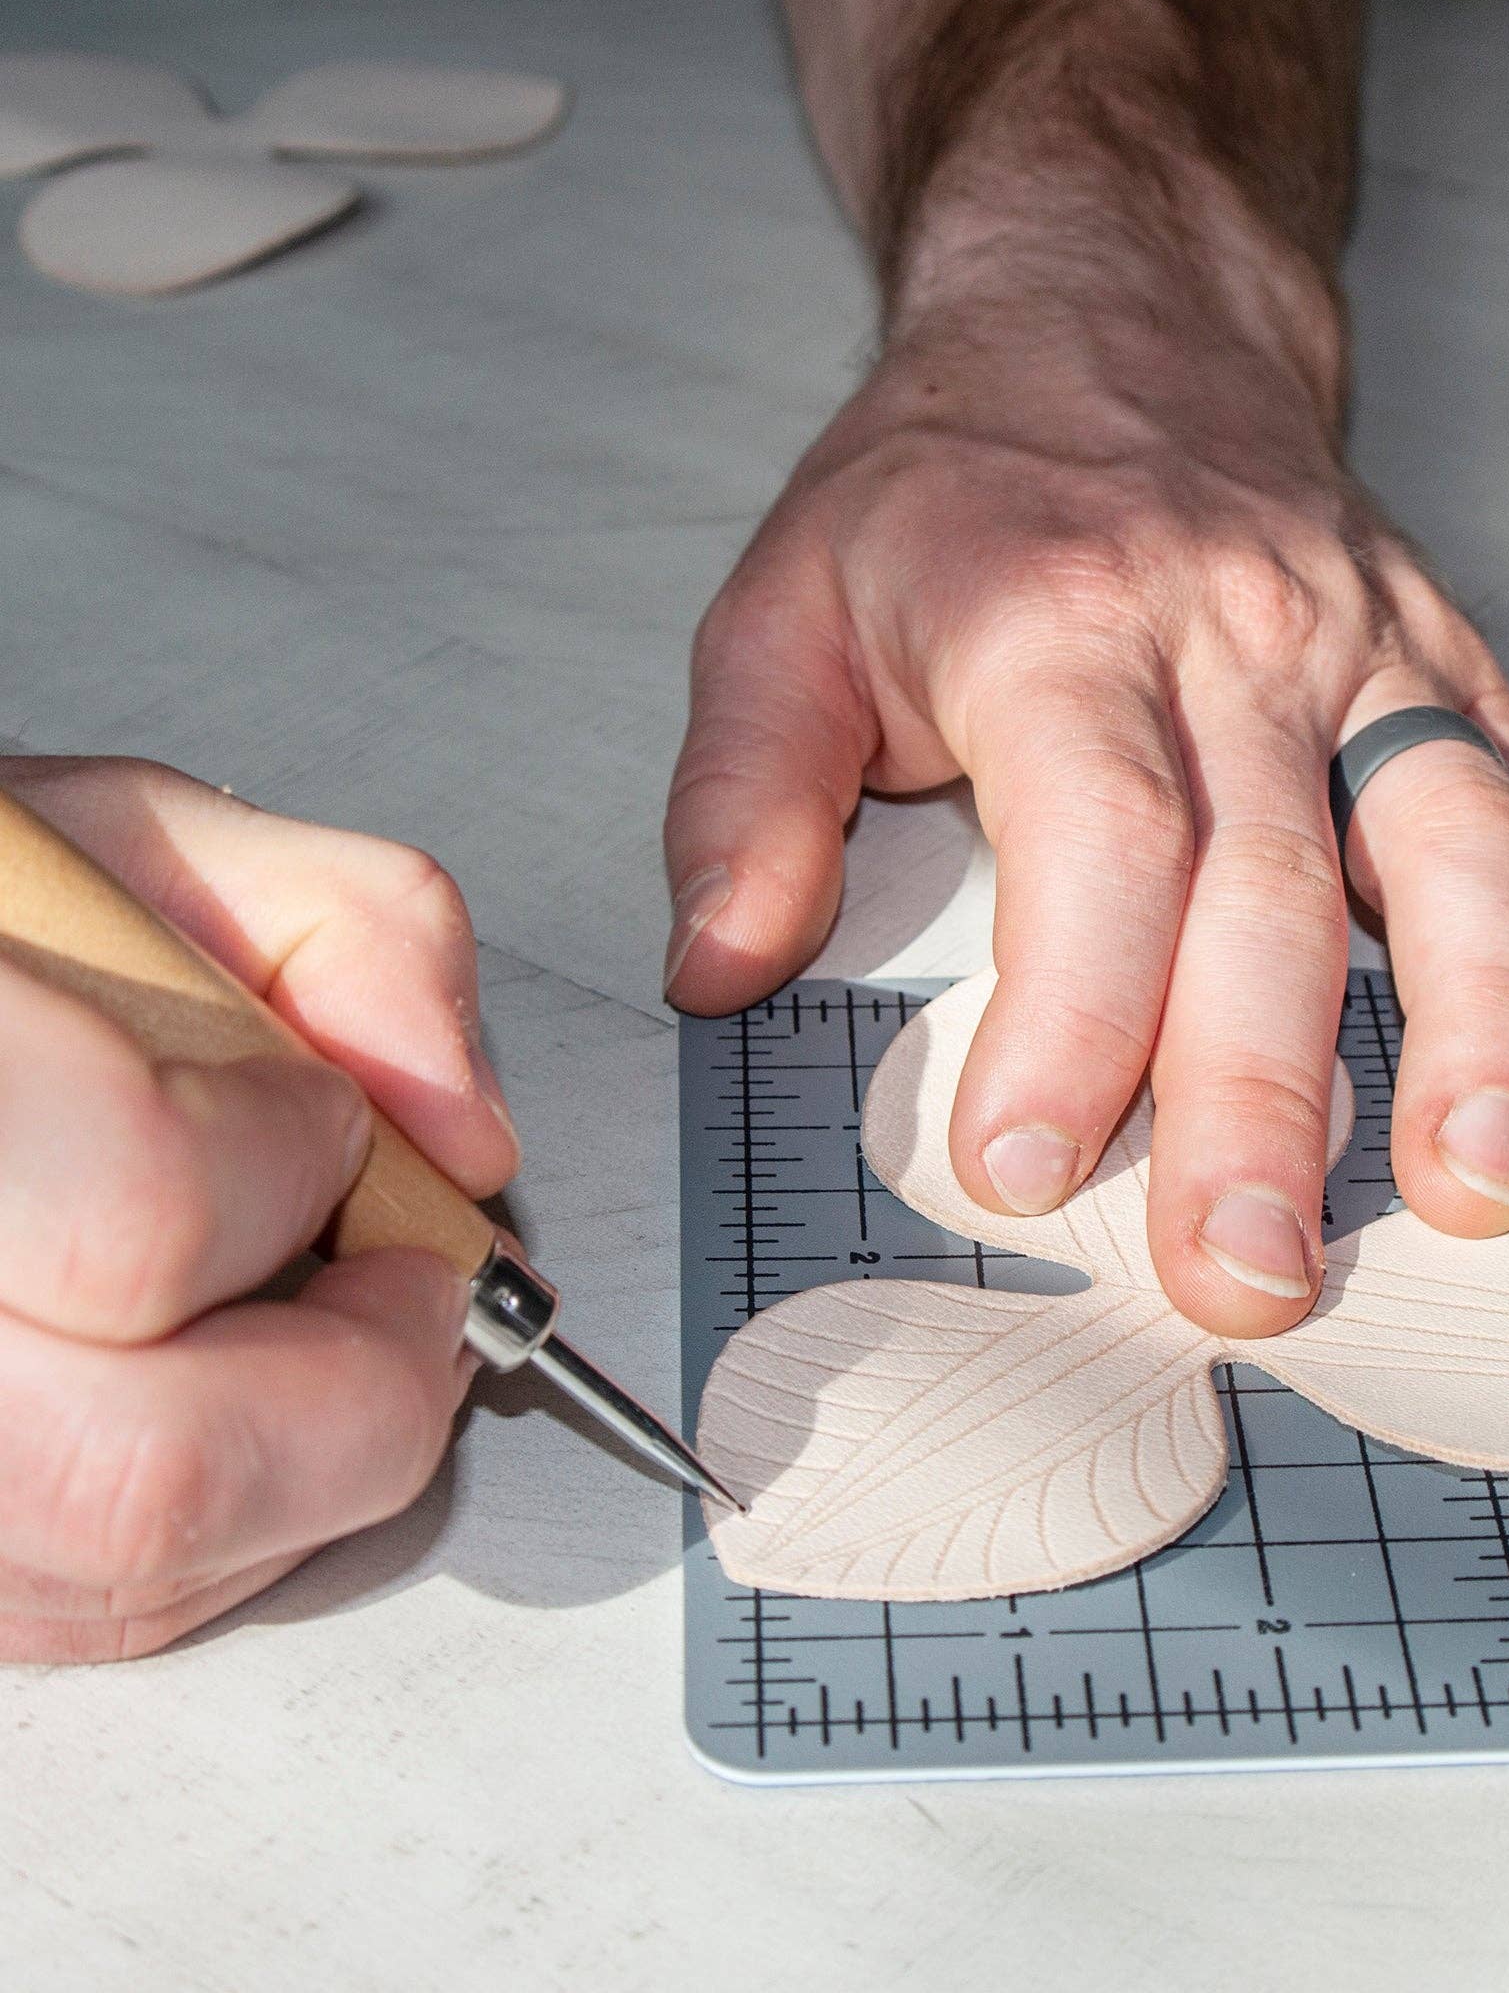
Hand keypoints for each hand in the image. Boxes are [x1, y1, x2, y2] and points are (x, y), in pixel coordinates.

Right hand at [0, 758, 517, 1660]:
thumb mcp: (149, 843)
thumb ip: (360, 933)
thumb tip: (467, 1139)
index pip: (144, 1215)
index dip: (289, 1168)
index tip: (325, 1122)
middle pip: (153, 1478)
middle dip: (364, 1386)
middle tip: (406, 1288)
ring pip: (132, 1579)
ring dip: (309, 1460)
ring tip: (311, 1323)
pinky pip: (94, 1612)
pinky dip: (226, 1523)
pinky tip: (223, 1393)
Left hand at [664, 294, 1508, 1338]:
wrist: (1114, 314)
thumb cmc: (941, 491)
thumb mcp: (782, 609)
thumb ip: (741, 794)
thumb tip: (716, 972)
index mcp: (1059, 629)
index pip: (1094, 841)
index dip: (1071, 1014)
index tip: (1029, 1169)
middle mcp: (1237, 642)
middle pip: (1273, 885)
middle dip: (1267, 1097)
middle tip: (1253, 1274)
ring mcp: (1365, 653)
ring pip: (1456, 838)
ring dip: (1482, 1023)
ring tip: (1482, 1187)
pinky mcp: (1446, 663)